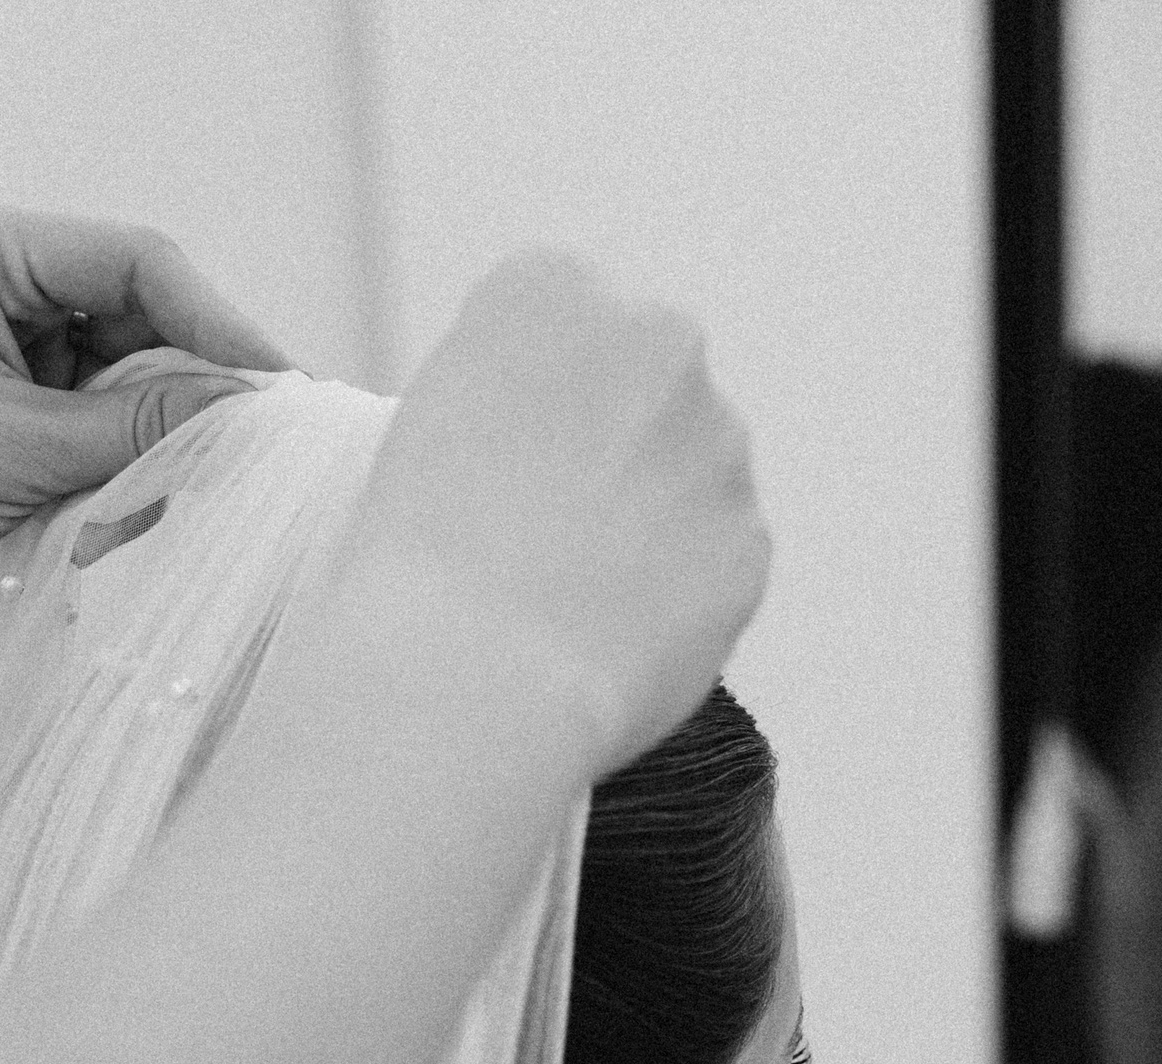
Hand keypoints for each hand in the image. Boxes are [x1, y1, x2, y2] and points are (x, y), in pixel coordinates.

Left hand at [0, 198, 291, 675]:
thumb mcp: (14, 451)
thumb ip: (137, 429)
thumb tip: (245, 410)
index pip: (139, 265)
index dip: (218, 326)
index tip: (276, 394)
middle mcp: (1, 287)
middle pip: (143, 325)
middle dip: (187, 397)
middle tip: (246, 462)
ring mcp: (5, 356)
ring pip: (126, 391)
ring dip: (147, 453)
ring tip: (150, 510)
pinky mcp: (7, 422)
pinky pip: (96, 439)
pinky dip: (114, 482)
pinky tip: (105, 527)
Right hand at [337, 251, 768, 776]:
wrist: (471, 676)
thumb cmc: (414, 568)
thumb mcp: (420, 428)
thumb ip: (505, 399)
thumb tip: (560, 447)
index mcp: (550, 288)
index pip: (560, 324)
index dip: (526, 405)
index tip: (496, 468)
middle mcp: (655, 337)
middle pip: (644, 389)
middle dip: (611, 448)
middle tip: (543, 538)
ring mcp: (717, 441)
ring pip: (691, 475)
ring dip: (652, 522)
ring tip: (572, 602)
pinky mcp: (748, 538)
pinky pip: (714, 564)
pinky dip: (676, 598)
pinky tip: (612, 638)